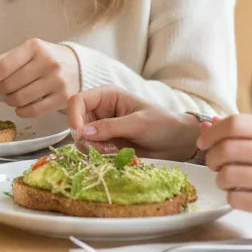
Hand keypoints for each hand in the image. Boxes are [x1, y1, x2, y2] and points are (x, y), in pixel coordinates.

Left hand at [0, 40, 79, 116]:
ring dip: (10, 101)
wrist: (78, 65)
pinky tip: (22, 106)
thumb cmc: (45, 58)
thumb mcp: (24, 54)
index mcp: (34, 47)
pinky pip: (34, 111)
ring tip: (13, 96)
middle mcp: (47, 62)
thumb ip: (0, 61)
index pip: (4, 66)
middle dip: (0, 90)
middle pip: (10, 85)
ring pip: (20, 99)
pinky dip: (22, 111)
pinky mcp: (64, 97)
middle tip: (3, 89)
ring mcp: (57, 80)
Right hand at [69, 87, 199, 158]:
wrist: (176, 143)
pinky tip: (116, 154)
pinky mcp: (106, 143)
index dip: (74, 117)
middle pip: (76, 122)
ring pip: (82, 139)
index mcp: (107, 96)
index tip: (80, 135)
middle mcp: (100, 110)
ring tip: (115, 151)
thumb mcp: (138, 124)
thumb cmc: (162, 124)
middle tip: (103, 148)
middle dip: (85, 138)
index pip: (77, 101)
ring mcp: (102, 128)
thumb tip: (84, 132)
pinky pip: (91, 150)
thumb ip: (111, 127)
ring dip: (93, 148)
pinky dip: (99, 155)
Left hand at [198, 114, 251, 237]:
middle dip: (212, 157)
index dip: (212, 133)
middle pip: (227, 148)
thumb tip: (206, 125)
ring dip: (220, 179)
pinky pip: (236, 198)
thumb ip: (242, 131)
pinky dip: (231, 197)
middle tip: (214, 164)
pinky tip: (241, 195)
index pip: (236, 123)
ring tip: (228, 180)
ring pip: (228, 175)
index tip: (203, 142)